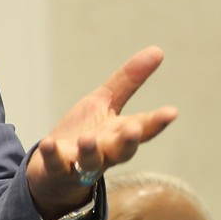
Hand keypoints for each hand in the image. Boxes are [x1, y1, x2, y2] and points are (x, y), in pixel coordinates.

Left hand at [25, 46, 177, 217]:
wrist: (53, 168)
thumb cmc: (86, 132)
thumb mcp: (106, 102)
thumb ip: (129, 80)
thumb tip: (158, 50)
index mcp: (120, 134)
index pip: (143, 128)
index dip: (157, 121)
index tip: (172, 112)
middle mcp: (106, 152)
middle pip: (122, 150)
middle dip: (129, 142)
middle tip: (134, 130)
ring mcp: (82, 163)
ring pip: (91, 161)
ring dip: (90, 151)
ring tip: (88, 139)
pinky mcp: (58, 169)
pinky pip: (57, 165)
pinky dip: (52, 156)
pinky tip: (48, 144)